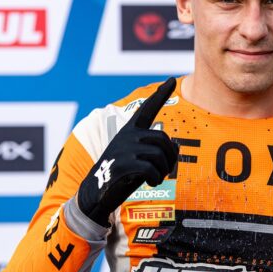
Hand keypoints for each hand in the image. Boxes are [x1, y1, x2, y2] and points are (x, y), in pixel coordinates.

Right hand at [77, 77, 178, 226]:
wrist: (96, 192)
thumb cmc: (121, 175)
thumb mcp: (139, 158)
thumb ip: (156, 150)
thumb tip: (176, 146)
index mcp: (130, 130)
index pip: (148, 109)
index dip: (160, 94)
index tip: (172, 79)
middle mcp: (127, 135)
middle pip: (164, 139)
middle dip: (170, 158)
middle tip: (164, 171)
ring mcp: (124, 149)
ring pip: (160, 154)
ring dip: (164, 170)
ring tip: (156, 178)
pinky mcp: (123, 164)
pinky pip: (151, 168)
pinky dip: (156, 178)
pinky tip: (151, 183)